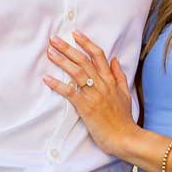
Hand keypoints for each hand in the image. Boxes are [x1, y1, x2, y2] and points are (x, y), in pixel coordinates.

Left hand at [43, 31, 136, 157]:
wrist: (125, 137)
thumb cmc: (124, 119)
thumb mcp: (125, 93)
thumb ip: (119, 76)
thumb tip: (115, 59)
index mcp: (110, 80)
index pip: (98, 55)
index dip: (86, 43)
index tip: (75, 33)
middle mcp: (102, 84)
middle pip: (84, 60)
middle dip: (68, 48)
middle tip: (54, 39)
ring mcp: (94, 95)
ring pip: (76, 72)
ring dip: (62, 61)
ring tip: (49, 52)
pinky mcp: (86, 107)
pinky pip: (70, 92)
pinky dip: (58, 85)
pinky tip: (47, 78)